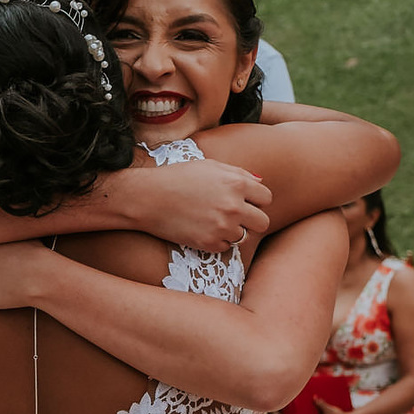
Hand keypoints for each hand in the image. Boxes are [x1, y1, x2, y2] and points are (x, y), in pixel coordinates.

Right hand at [123, 160, 270, 251]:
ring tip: (213, 222)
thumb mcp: (209, 166)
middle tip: (233, 217)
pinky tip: (202, 229)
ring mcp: (222, 226)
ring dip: (233, 231)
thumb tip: (261, 181)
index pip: (266, 198)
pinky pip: (226, 247)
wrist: (146, 197)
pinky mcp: (209, 243)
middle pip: (263, 222)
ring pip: (244, 237)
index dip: (255, 200)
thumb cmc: (177, 177)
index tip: (243, 201)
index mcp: (237, 183)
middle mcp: (234, 206)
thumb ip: (239, 173)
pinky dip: (217, 241)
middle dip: (251, 220)